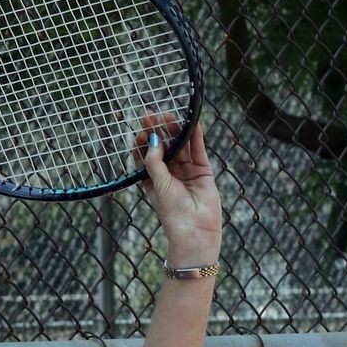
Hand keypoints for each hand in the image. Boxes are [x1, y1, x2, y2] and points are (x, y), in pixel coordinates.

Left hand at [136, 114, 221, 263]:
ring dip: (176, 130)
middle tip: (154, 114)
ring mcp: (186, 171)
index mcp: (153, 179)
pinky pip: (198, 150)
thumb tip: (153, 138)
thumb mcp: (158, 185)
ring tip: (171, 116)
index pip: (146, 155)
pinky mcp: (202, 171)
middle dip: (159, 130)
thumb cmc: (172, 213)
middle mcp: (169, 173)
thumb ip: (155, 161)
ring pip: (181, 145)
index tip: (143, 127)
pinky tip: (192, 122)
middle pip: (164, 146)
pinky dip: (196, 136)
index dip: (145, 140)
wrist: (195, 231)